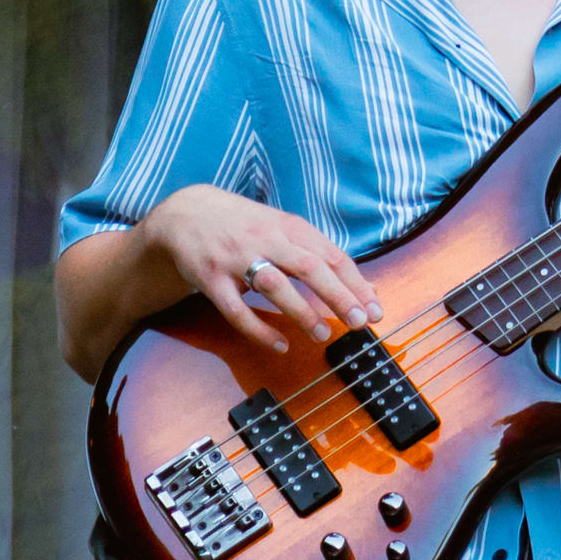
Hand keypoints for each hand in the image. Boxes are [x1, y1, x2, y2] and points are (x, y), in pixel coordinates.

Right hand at [138, 186, 380, 354]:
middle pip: (309, 267)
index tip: (375, 309)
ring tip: (322, 335)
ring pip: (273, 285)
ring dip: (301, 312)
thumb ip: (320, 254)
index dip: (356, 284)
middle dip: (338, 296)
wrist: (185, 214)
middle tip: (360, 322)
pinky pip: (235, 309)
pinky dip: (259, 329)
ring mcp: (236, 258)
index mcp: (290, 227)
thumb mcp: (284, 229)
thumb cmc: (247, 226)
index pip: (332, 256)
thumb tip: (364, 286)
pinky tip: (280, 345)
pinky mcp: (210, 278)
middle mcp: (266, 239)